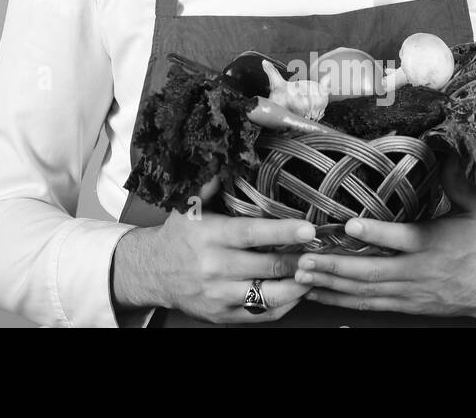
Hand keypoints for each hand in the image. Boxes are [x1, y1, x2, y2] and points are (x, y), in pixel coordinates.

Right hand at [112, 177, 315, 323]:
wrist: (152, 272)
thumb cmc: (177, 236)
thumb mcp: (187, 207)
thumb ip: (210, 186)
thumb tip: (226, 160)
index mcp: (210, 236)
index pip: (251, 234)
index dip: (282, 231)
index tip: (308, 229)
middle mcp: (216, 267)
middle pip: (269, 265)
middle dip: (300, 259)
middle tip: (323, 250)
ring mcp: (221, 294)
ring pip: (271, 295)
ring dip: (299, 284)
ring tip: (316, 271)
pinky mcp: (225, 315)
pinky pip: (263, 314)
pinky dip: (286, 304)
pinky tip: (297, 290)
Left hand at [294, 156, 475, 318]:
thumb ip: (459, 180)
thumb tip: (445, 146)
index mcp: (433, 244)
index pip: (401, 238)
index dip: (375, 233)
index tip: (349, 224)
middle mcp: (417, 271)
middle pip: (372, 271)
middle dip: (336, 265)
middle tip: (304, 258)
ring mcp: (410, 291)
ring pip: (365, 291)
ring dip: (331, 284)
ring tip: (300, 275)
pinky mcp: (406, 304)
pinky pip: (369, 304)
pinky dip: (341, 300)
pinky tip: (317, 293)